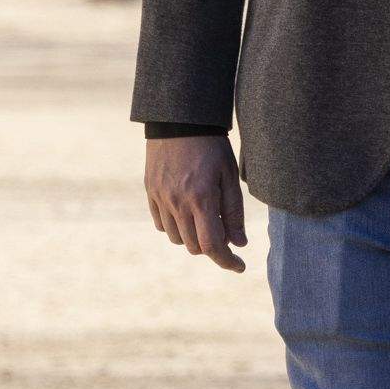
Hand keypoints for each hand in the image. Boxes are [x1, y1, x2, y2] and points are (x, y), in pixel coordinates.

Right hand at [145, 133, 246, 273]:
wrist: (180, 122)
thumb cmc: (213, 148)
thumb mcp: (230, 176)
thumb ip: (234, 212)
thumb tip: (239, 243)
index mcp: (202, 199)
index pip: (212, 245)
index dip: (226, 261)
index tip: (239, 266)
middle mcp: (178, 203)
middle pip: (194, 246)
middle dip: (213, 247)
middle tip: (226, 235)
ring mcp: (161, 199)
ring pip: (177, 238)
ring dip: (194, 238)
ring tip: (207, 220)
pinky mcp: (151, 194)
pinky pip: (162, 225)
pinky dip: (177, 227)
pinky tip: (189, 213)